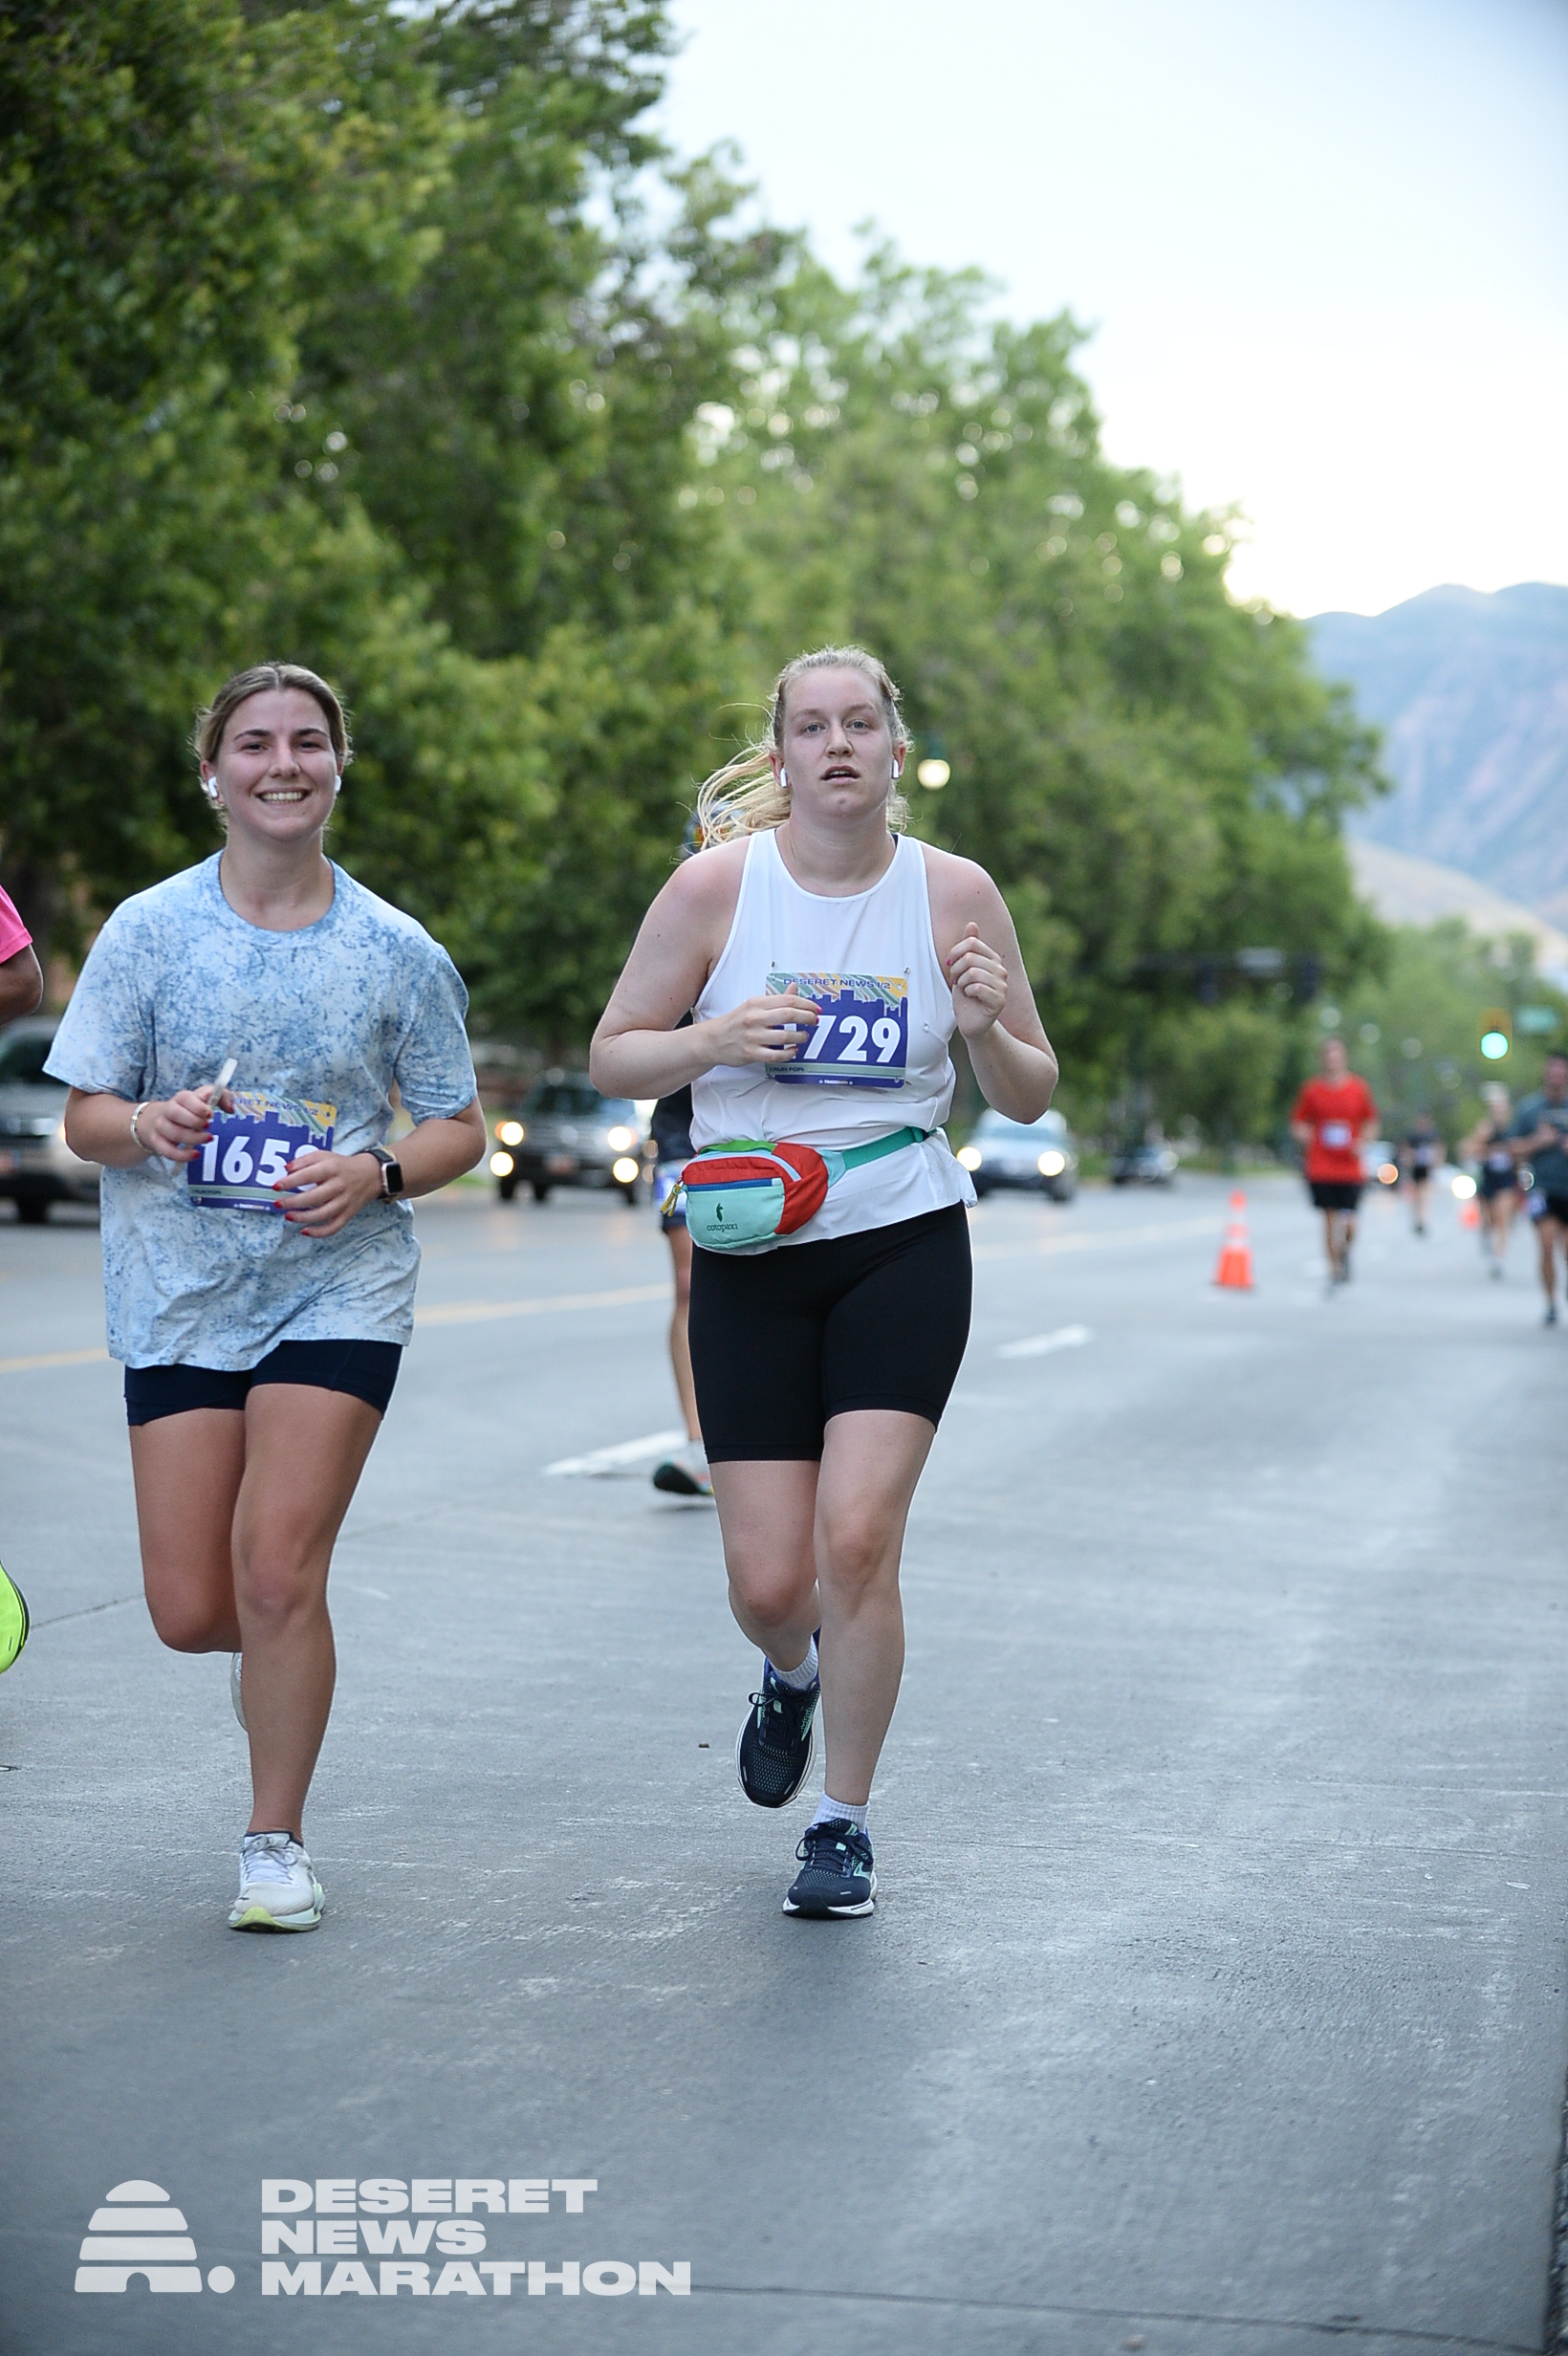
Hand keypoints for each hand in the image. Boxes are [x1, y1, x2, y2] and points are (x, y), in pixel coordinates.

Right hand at [134, 1084, 235, 1162]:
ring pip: (174, 1133)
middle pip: (176, 1114)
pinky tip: (196, 1154)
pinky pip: (167, 1151)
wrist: (155, 1120)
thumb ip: (221, 1097)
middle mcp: (168, 1110)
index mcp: (181, 1098)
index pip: (185, 1098)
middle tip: (208, 1126)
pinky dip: (182, 1155)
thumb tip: (231, 1108)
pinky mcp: (157, 1142)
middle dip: (194, 1121)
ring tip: (208, 1138)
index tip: (210, 1114)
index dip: (198, 1106)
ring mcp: (160, 1127)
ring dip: (192, 1138)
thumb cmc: (187, 1110)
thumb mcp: (203, 1100)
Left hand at [272, 1148, 381, 1237]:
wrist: (371, 1174)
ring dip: (303, 1217)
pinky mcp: (348, 1214)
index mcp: (332, 1168)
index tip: (276, 1186)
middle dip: (293, 1202)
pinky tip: (305, 1231)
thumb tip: (286, 1168)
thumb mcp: (325, 1155)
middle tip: (278, 1204)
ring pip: (323, 1214)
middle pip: (315, 1197)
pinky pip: (334, 1227)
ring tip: (288, 1216)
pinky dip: (319, 1232)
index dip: (291, 1181)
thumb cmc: (341, 1165)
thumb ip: (305, 1160)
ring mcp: (345, 1202)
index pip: (309, 1175)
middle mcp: (339, 1186)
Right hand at [708, 992, 819, 1066]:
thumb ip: (776, 999)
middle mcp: (755, 1018)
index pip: (788, 1000)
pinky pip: (776, 1055)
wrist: (713, 1040)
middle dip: (807, 1018)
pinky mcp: (752, 1053)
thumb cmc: (735, 1022)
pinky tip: (793, 1050)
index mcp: (756, 1003)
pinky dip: (789, 1053)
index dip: (806, 1004)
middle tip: (814, 1021)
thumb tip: (794, 988)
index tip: (815, 1009)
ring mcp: (753, 1036)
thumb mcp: (753, 1005)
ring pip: (785, 1036)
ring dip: (800, 1036)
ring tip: (804, 1036)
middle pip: (789, 1015)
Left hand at [945, 923, 1007, 1039]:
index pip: (971, 943)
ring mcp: (1002, 986)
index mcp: (993, 959)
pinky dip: (968, 993)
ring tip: (965, 990)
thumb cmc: (966, 995)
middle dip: (956, 971)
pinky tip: (971, 998)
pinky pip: (977, 988)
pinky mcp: (999, 1000)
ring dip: (961, 983)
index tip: (952, 966)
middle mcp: (1001, 970)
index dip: (955, 953)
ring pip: (972, 973)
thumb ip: (968, 947)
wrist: (971, 1022)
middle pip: (970, 958)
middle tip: (957, 982)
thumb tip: (972, 924)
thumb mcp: (962, 968)